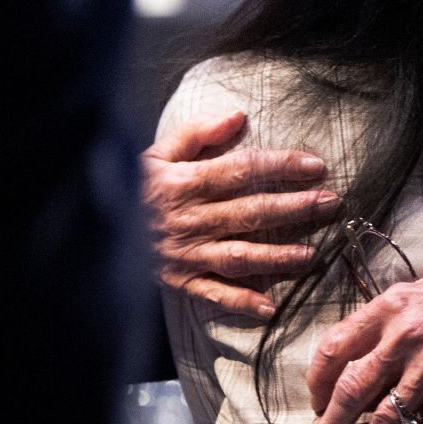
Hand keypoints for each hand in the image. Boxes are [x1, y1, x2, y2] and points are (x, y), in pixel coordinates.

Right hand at [143, 111, 342, 317]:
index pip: (243, 170)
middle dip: (295, 208)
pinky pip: (214, 293)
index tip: (316, 165)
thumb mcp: (156, 152)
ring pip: (240, 254)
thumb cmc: (131, 187)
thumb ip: (198, 132)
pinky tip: (270, 307)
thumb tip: (239, 117)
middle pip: (252, 212)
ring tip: (311, 255)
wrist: (91, 230)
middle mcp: (191, 219)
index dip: (281, 166)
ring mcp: (187, 253)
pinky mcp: (181, 280)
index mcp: (186, 183)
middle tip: (331, 203)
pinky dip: (241, 302)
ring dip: (278, 256)